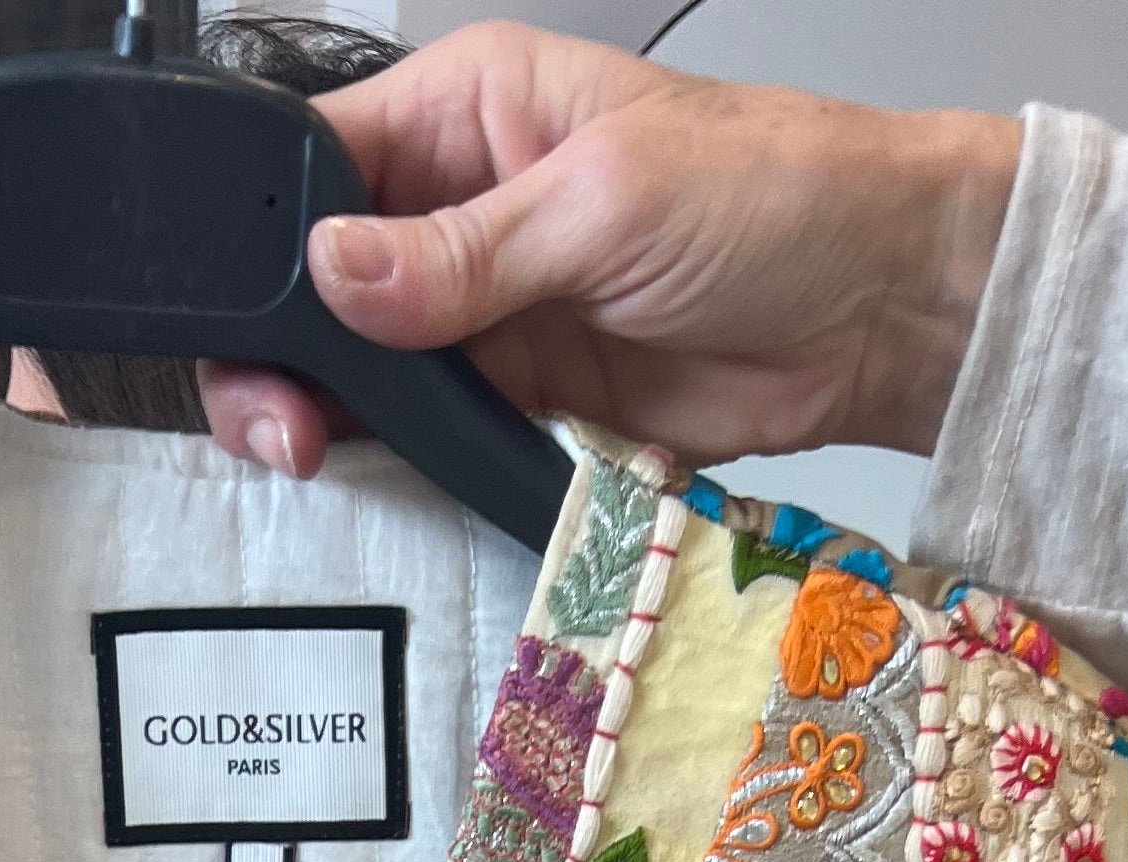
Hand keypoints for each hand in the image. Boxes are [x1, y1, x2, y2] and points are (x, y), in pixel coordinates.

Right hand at [198, 26, 1019, 481]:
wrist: (873, 308)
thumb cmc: (771, 196)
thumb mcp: (605, 203)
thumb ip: (465, 251)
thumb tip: (336, 271)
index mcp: (467, 113)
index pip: (318, 163)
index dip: (269, 241)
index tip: (255, 323)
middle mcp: (459, 207)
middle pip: (317, 285)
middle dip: (285, 353)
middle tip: (284, 424)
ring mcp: (483, 312)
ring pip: (360, 372)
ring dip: (335, 420)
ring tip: (317, 457)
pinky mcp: (519, 398)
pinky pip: (429, 438)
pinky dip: (401, 467)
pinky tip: (379, 482)